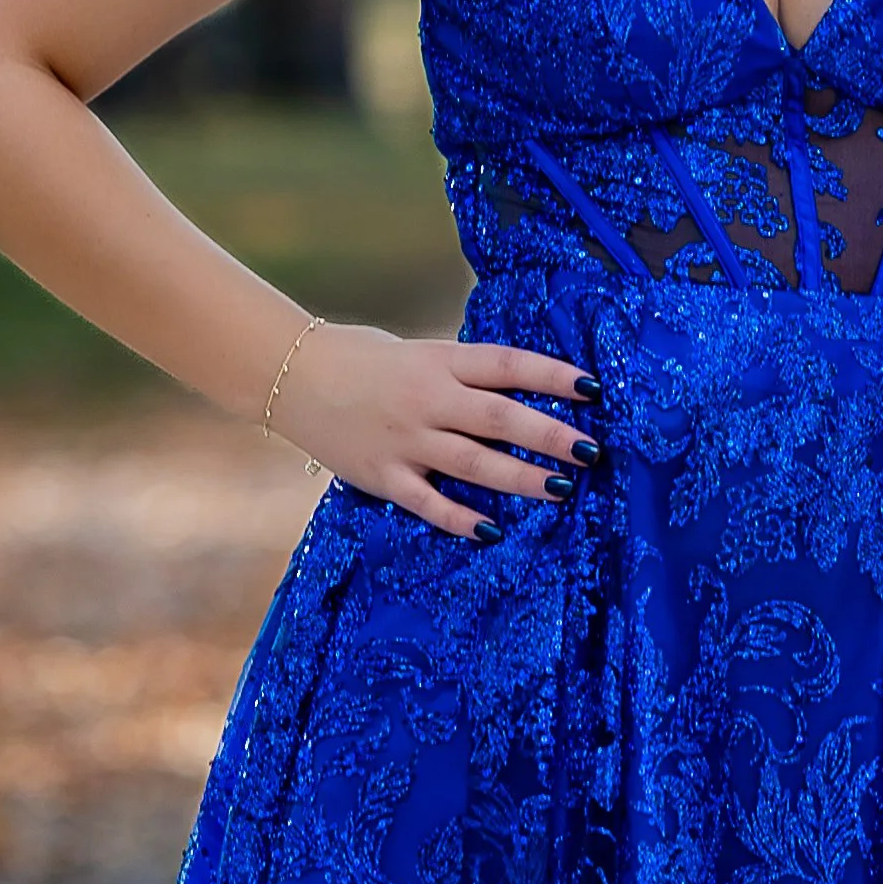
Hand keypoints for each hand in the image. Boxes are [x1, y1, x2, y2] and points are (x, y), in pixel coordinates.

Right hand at [266, 321, 603, 537]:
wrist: (289, 374)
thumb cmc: (360, 359)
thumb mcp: (417, 352)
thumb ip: (461, 373)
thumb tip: (517, 391)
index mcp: (438, 361)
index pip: (507, 365)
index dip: (552, 376)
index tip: (593, 389)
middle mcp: (426, 400)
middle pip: (500, 417)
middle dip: (549, 435)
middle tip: (591, 450)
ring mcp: (405, 440)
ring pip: (473, 463)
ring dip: (521, 478)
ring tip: (562, 488)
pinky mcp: (383, 475)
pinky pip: (429, 503)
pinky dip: (461, 519)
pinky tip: (493, 531)